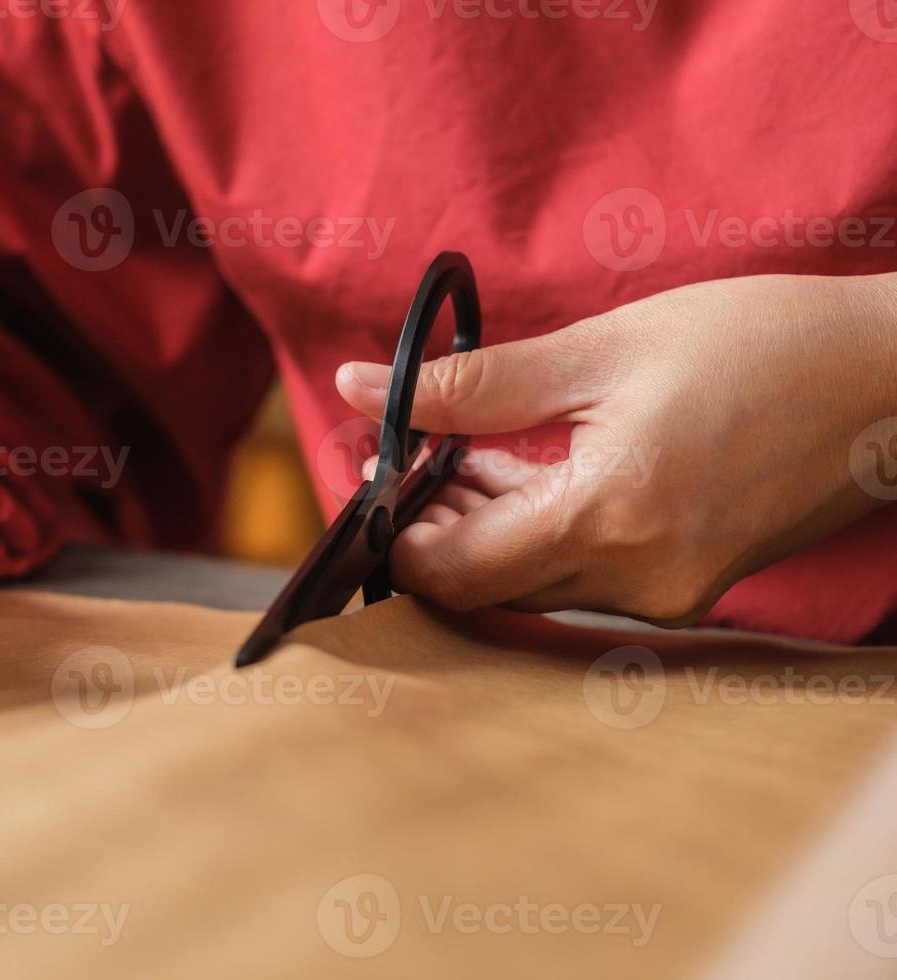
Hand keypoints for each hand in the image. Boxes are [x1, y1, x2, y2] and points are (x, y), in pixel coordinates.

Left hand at [336, 273, 896, 625]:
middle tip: (401, 451)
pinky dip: (539, 527)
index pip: (458, 572)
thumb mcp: (603, 349)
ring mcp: (670, 591)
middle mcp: (639, 580)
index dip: (397, 534)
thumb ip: (473, 383)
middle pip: (490, 582)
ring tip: (454, 450)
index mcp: (612, 519)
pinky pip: (583, 570)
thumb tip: (364, 387)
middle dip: (433, 523)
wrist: (892, 377)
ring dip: (483, 524)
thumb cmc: (762, 345)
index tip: (371, 476)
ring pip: (534, 578)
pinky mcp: (690, 582)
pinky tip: (517, 471)